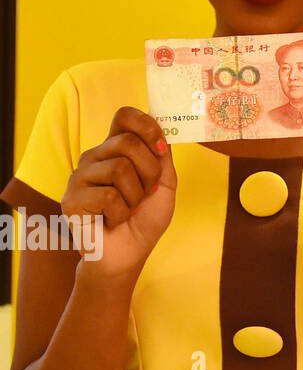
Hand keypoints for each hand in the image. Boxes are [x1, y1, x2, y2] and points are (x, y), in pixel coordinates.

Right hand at [61, 107, 177, 282]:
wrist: (129, 253)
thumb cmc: (145, 217)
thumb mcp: (165, 182)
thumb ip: (162, 154)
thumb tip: (159, 124)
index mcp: (116, 148)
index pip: (124, 116)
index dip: (147, 126)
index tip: (161, 150)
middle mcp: (94, 156)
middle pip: (128, 142)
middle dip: (149, 171)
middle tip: (147, 193)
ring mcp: (79, 177)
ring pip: (119, 168)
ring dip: (136, 195)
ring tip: (129, 208)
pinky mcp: (71, 199)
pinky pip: (108, 196)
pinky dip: (121, 212)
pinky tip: (113, 219)